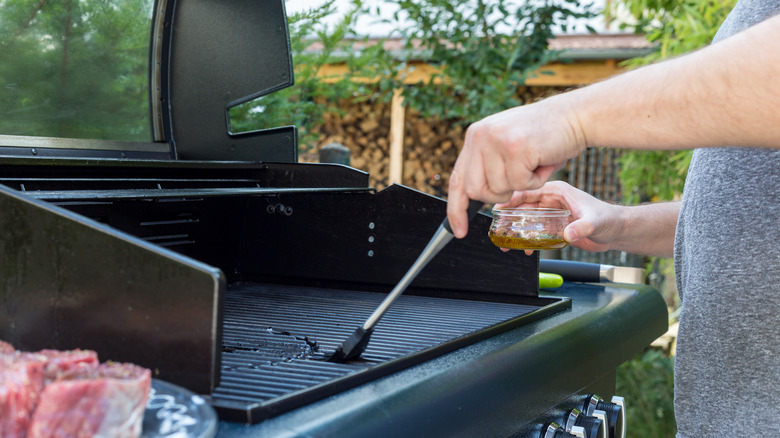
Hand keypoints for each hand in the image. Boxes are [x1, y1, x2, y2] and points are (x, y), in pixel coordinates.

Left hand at [446, 96, 585, 237]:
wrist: (575, 115)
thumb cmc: (545, 137)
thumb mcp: (507, 147)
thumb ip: (487, 167)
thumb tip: (472, 197)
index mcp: (475, 136)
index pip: (457, 180)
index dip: (456, 209)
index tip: (460, 231)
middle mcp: (480, 136)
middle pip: (475, 191)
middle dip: (498, 196)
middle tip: (520, 179)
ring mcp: (495, 140)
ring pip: (499, 190)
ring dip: (522, 185)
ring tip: (534, 162)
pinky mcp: (514, 147)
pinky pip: (520, 184)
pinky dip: (536, 181)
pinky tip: (543, 160)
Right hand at [497, 181, 623, 253]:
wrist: (617, 232)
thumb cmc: (609, 219)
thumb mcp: (595, 221)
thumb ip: (582, 227)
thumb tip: (569, 234)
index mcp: (557, 192)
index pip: (528, 191)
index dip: (511, 199)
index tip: (499, 209)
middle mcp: (551, 201)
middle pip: (522, 206)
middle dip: (509, 218)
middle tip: (498, 229)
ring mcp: (551, 214)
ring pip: (526, 220)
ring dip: (515, 231)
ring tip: (507, 243)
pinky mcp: (553, 227)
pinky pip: (534, 232)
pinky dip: (527, 240)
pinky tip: (524, 250)